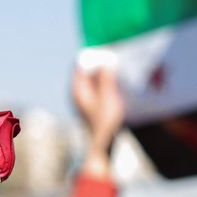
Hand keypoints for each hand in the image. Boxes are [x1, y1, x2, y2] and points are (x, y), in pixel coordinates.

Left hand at [71, 64, 124, 179]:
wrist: (101, 146)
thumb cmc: (103, 123)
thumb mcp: (108, 98)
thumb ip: (105, 79)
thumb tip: (105, 61)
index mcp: (77, 89)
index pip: (80, 64)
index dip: (92, 55)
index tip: (107, 50)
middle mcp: (77, 93)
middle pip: (86, 70)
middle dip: (100, 63)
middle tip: (115, 57)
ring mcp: (84, 99)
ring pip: (93, 79)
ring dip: (104, 73)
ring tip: (118, 69)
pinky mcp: (91, 105)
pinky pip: (98, 87)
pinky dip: (106, 83)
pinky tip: (117, 84)